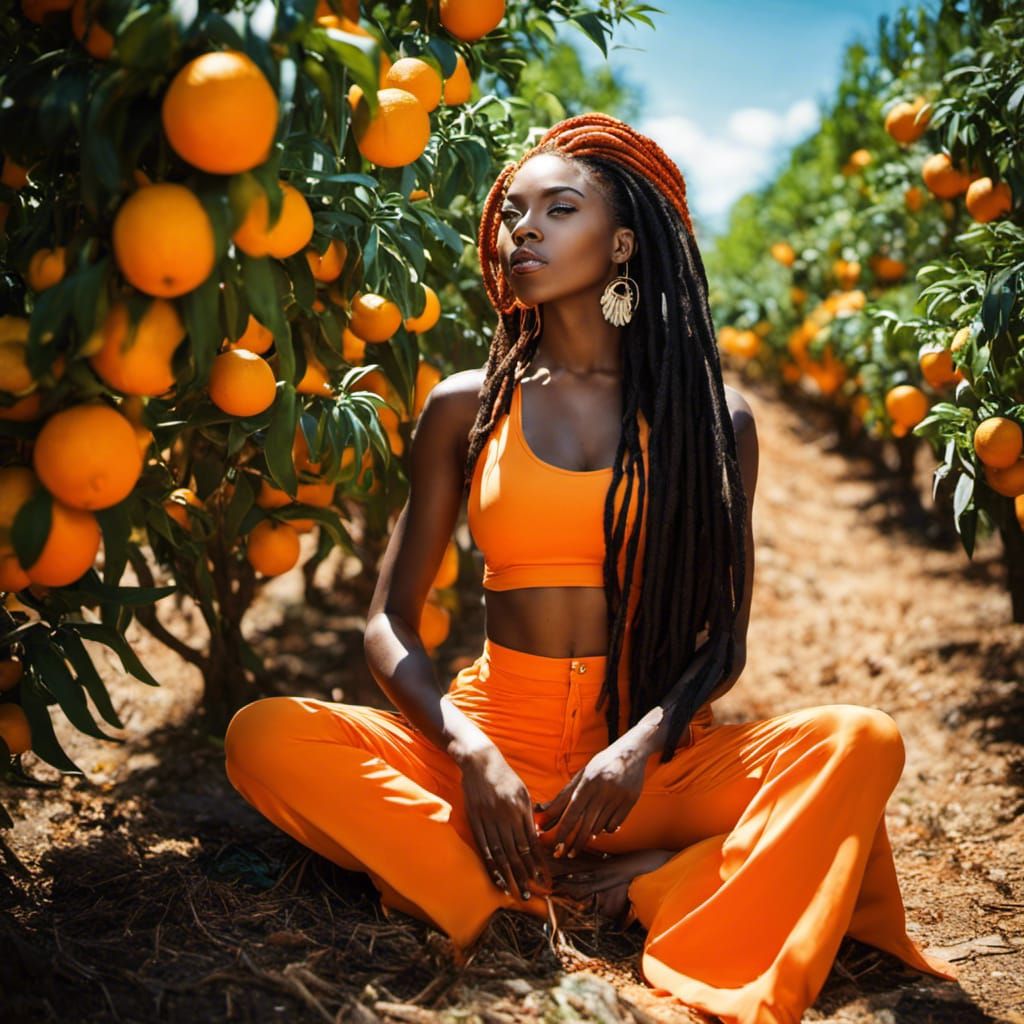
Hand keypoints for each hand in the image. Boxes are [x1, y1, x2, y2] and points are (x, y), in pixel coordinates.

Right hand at [458, 743, 548, 900]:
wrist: (479, 761)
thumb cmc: (505, 776)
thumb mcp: (522, 791)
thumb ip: (529, 815)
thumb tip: (536, 839)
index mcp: (520, 808)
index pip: (531, 842)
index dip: (538, 863)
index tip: (544, 879)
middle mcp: (505, 816)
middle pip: (517, 852)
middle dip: (525, 875)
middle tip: (531, 895)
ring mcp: (489, 819)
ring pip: (501, 853)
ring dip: (510, 875)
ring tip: (517, 892)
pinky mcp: (475, 821)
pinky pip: (485, 847)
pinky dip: (492, 865)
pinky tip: (498, 879)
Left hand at [535, 738, 647, 858]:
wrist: (630, 753)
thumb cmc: (601, 764)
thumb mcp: (582, 775)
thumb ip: (564, 794)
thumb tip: (542, 810)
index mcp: (588, 783)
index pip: (572, 813)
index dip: (563, 831)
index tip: (556, 845)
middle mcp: (602, 791)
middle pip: (585, 825)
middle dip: (575, 843)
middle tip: (567, 855)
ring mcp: (617, 798)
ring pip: (600, 827)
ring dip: (590, 835)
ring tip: (584, 837)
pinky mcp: (630, 802)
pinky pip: (614, 825)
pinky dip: (606, 829)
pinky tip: (603, 827)